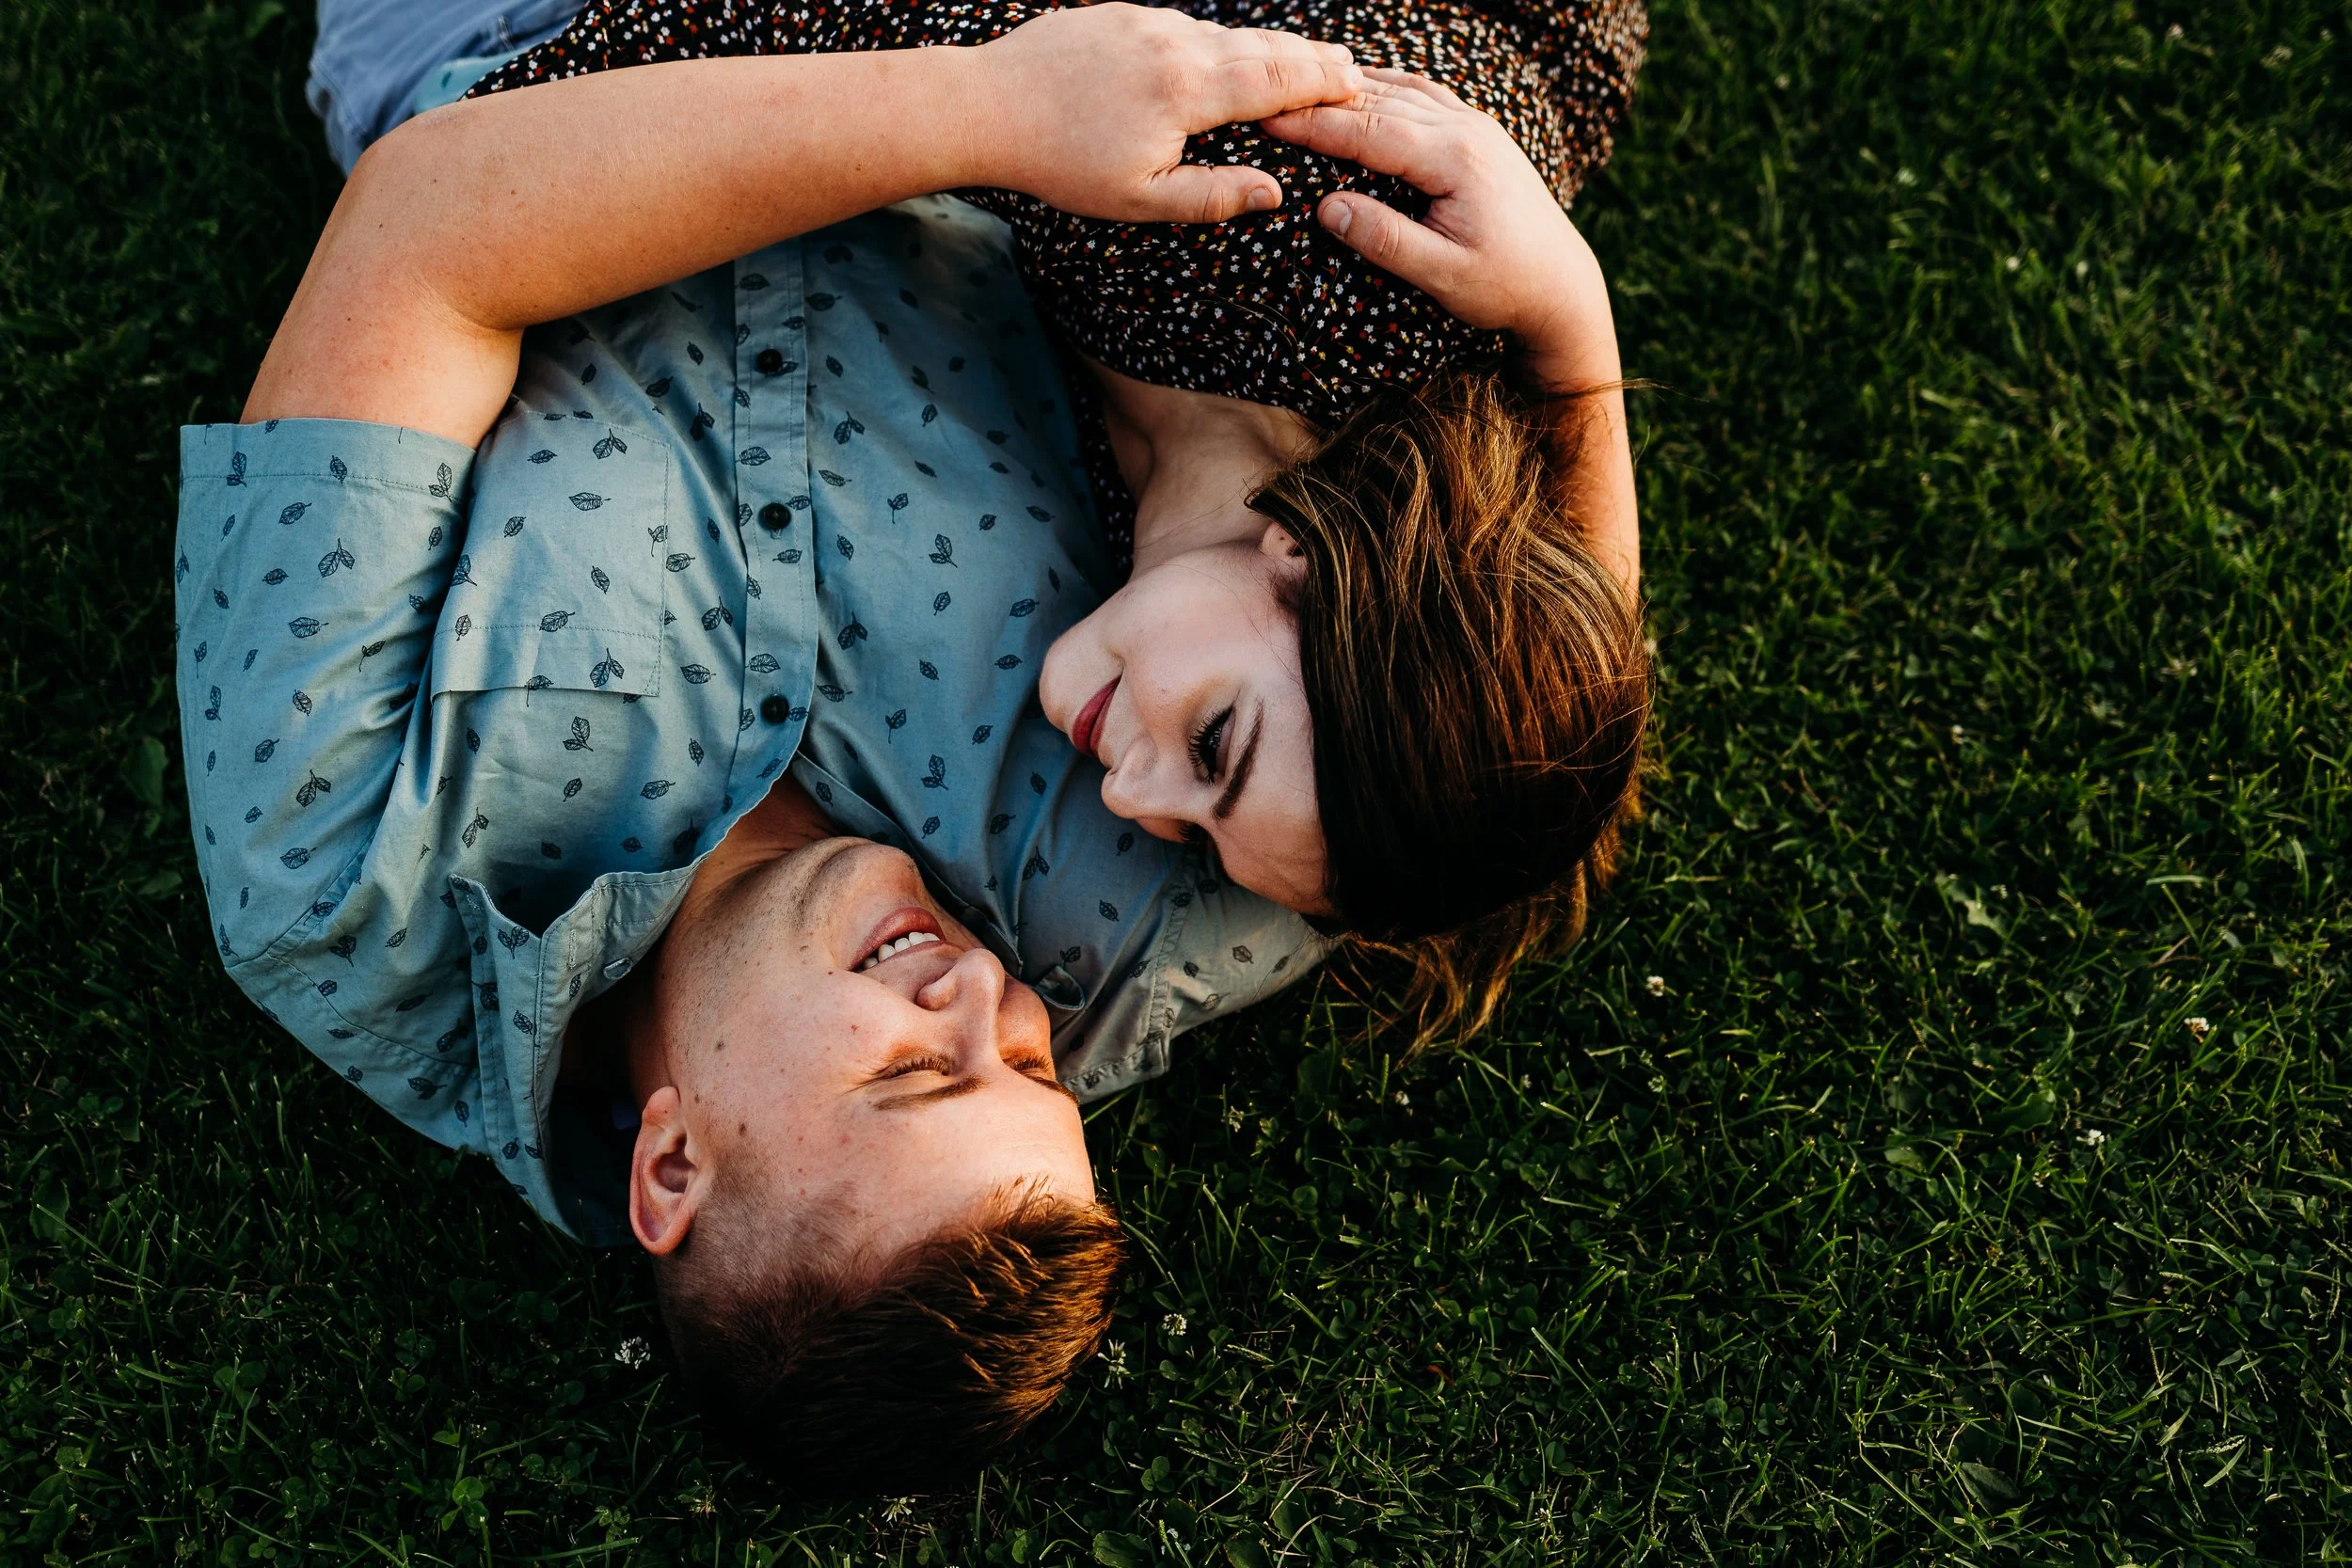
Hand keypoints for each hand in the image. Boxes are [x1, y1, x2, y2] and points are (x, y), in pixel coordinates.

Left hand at [974, 4, 1362, 222]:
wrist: (988, 107)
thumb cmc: (1062, 164)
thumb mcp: (1140, 200)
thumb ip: (1212, 195)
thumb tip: (1274, 192)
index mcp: (1189, 92)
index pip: (1277, 81)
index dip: (1321, 83)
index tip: (1356, 87)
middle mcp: (1175, 45)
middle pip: (1260, 46)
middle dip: (1308, 57)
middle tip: (1349, 66)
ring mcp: (1145, 22)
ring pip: (1222, 32)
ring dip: (1265, 45)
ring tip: (1298, 58)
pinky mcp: (1117, 13)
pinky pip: (1181, 25)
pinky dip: (1215, 38)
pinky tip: (1224, 51)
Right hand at [1262, 69, 1603, 345]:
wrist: (1563, 284)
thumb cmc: (1506, 287)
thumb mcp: (1444, 276)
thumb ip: (1386, 240)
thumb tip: (1328, 206)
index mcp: (1455, 160)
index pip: (1370, 130)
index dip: (1315, 125)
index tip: (1268, 119)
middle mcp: (1468, 130)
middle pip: (1380, 102)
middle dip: (1321, 101)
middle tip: (1268, 98)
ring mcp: (1478, 127)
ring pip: (1403, 90)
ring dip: (1350, 88)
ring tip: (1301, 88)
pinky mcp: (1481, 134)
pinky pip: (1425, 95)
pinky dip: (1386, 88)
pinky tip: (1360, 88)